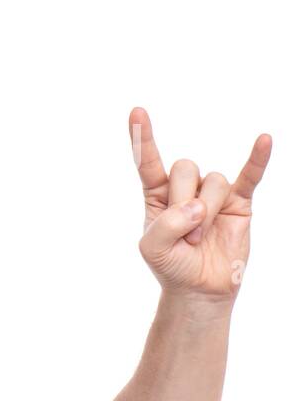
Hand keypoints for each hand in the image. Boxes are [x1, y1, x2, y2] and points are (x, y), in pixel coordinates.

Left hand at [131, 106, 270, 303]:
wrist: (200, 288)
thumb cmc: (171, 265)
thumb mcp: (152, 249)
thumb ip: (166, 225)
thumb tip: (197, 206)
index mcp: (157, 194)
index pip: (148, 161)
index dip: (143, 138)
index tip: (136, 112)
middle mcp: (185, 188)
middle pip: (186, 168)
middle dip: (184, 202)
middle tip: (185, 235)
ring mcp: (213, 194)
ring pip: (213, 181)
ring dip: (206, 212)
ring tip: (200, 237)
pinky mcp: (240, 202)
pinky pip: (250, 175)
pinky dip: (258, 159)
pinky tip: (264, 140)